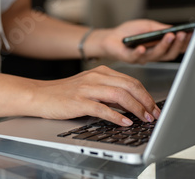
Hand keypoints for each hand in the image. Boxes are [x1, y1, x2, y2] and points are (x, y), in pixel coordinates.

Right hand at [30, 66, 160, 125]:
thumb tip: (131, 103)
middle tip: (154, 114)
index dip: (146, 94)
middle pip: (129, 86)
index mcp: (101, 72)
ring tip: (144, 118)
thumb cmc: (65, 93)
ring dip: (135, 108)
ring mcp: (87, 88)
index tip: (154, 106)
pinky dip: (116, 116)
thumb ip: (109, 92)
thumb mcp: (90, 86)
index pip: (131, 81)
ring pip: (119, 95)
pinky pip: (102, 108)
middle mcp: (96, 77)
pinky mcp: (79, 101)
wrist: (41, 95)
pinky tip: (125, 122)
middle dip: (145, 101)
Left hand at [87, 19, 191, 64]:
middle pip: (169, 54)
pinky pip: (136, 57)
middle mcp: (152, 55)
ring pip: (156, 55)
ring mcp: (142, 58)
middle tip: (182, 34)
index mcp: (158, 48)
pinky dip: (140, 52)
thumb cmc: (129, 32)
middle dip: (177, 44)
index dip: (184, 43)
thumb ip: (160, 28)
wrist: (110, 38)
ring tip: (169, 35)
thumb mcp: (147, 26)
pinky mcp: (129, 58)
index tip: (192, 35)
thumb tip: (175, 28)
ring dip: (164, 46)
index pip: (175, 47)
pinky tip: (142, 47)